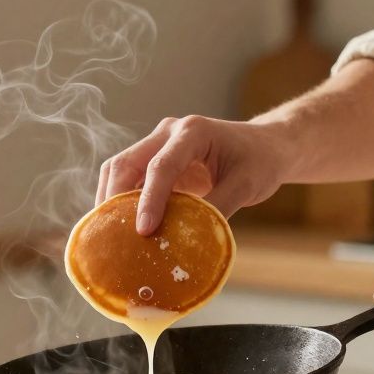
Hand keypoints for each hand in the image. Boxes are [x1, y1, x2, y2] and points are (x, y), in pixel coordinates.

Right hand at [97, 115, 296, 234]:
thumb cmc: (259, 161)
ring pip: (119, 169)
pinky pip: (129, 179)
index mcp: (193, 131)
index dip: (149, 199)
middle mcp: (169, 132)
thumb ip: (216, 209)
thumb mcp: (246, 186)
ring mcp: (158, 144)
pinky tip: (119, 227)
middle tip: (110, 235)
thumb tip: (186, 241)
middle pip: (126, 162)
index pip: (162, 166)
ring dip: (111, 200)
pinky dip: (120, 202)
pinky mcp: (155, 160)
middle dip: (114, 198)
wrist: (265, 146)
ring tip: (108, 234)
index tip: (143, 230)